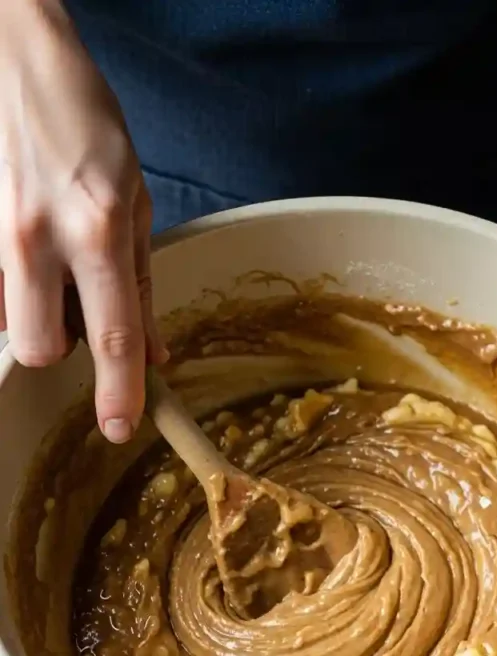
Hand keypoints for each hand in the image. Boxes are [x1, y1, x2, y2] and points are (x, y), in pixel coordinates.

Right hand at [0, 0, 165, 441]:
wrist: (14, 56)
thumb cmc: (84, 122)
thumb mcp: (135, 200)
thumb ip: (141, 284)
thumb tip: (154, 354)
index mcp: (96, 229)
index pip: (113, 335)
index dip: (119, 392)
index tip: (119, 430)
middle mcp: (38, 238)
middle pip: (38, 347)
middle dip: (56, 345)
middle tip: (70, 310)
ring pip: (3, 319)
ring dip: (25, 307)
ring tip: (43, 258)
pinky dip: (5, 280)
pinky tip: (20, 243)